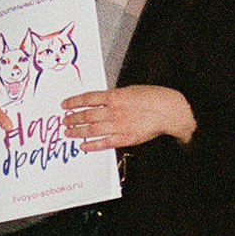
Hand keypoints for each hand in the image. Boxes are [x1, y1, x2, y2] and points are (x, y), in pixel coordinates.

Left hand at [62, 85, 194, 150]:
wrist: (169, 111)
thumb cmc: (153, 98)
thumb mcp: (130, 90)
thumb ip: (114, 97)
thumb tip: (100, 102)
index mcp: (115, 96)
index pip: (88, 99)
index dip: (74, 102)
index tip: (64, 105)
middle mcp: (114, 111)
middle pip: (86, 115)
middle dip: (73, 118)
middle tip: (64, 121)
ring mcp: (118, 125)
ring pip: (91, 129)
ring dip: (78, 131)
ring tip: (68, 133)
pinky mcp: (125, 138)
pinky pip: (104, 143)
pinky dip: (91, 145)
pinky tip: (83, 145)